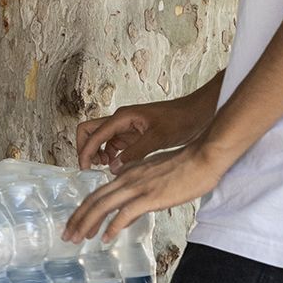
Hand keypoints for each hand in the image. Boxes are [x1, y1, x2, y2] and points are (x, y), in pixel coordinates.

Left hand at [63, 141, 230, 243]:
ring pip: (102, 206)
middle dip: (77, 219)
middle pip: (93, 200)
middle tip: (67, 235)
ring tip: (77, 239)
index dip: (83, 210)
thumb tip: (125, 217)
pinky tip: (105, 238)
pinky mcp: (150, 196)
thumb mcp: (153, 177)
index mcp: (126, 174)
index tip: (75, 224)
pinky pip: (125, 213)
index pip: (97, 194)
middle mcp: (126, 179)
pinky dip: (112, 227)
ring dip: (87, 224)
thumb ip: (137, 193)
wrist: (203, 158)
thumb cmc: (184, 167)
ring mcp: (137, 187)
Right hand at [76, 94, 213, 172]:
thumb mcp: (158, 138)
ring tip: (107, 167)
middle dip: (85, 148)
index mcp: (122, 117)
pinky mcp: (134, 135)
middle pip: (89, 131)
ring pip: (100, 139)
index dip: (86, 151)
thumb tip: (114, 167)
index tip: (85, 168)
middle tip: (90, 167)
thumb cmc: (180, 120)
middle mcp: (120, 120)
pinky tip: (118, 165)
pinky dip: (111, 155)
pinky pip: (114, 145)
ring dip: (98, 153)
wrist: (196, 114)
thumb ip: (135, 153)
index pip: (93, 134)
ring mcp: (126, 127)